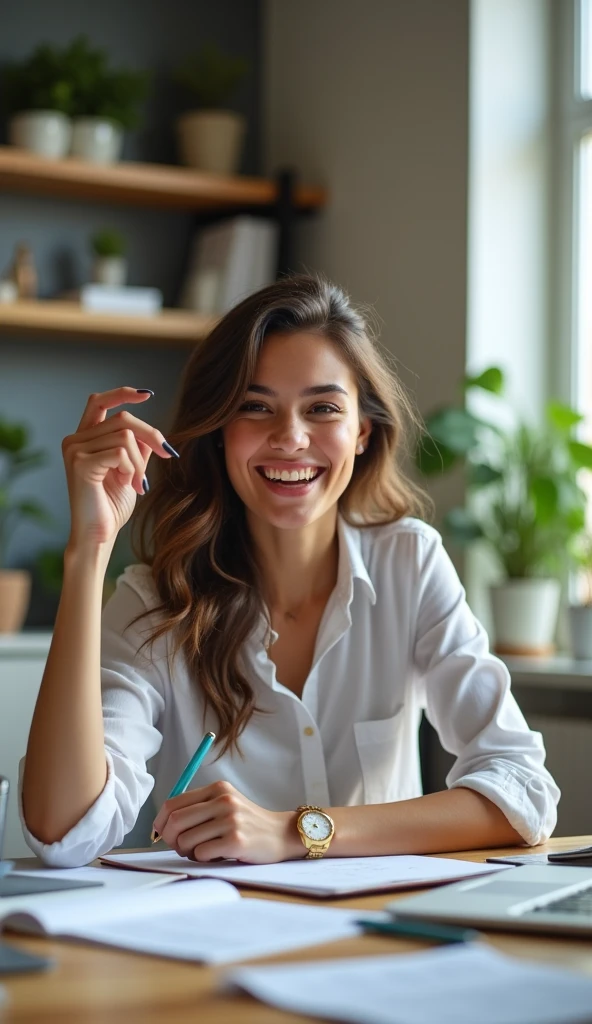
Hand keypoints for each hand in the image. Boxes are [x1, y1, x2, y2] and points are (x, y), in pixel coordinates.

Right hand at [62, 387, 175, 551]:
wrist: (99, 535)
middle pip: (123, 419)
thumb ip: (136, 447)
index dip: (123, 394)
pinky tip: (130, 485)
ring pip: (125, 436)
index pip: (100, 402)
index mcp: (84, 439)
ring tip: (139, 484)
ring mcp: (75, 450)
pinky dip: (132, 469)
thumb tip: (151, 432)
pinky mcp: (80, 463)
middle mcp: (75, 440)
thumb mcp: (130, 470)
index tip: (147, 395)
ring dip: (141, 463)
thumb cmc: (112, 506)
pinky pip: (120, 452)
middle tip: (168, 454)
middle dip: (151, 435)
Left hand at [153, 781, 301, 863]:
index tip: (160, 833)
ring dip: (187, 851)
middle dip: (169, 838)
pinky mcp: (236, 841)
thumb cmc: (247, 823)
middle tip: (178, 847)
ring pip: (186, 840)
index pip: (173, 803)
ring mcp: (231, 820)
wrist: (281, 834)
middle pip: (175, 821)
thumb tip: (162, 825)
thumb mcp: (225, 804)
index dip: (160, 821)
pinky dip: (202, 859)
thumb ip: (198, 808)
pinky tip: (215, 856)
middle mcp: (223, 801)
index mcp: (217, 789)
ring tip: (201, 851)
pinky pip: (201, 854)